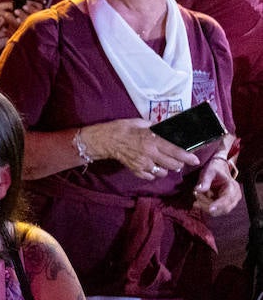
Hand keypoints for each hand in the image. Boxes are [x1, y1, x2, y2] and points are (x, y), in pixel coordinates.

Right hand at [81, 118, 199, 180]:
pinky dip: (153, 174)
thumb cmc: (122, 128)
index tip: (195, 160)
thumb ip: (154, 127)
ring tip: (163, 164)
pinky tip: (151, 167)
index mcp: (152, 141)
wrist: (105, 140)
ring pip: (162, 173)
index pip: (175, 151)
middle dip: (178, 164)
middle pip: (172, 165)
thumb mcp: (140, 123)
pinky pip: (150, 177)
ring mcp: (142, 164)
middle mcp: (150, 154)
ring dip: (165, 169)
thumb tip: (165, 128)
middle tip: (178, 160)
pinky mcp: (135, 170)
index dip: (187, 157)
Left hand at [194, 154, 241, 216]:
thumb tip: (198, 190)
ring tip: (196, 196)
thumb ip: (204, 181)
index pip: (228, 199)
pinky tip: (197, 202)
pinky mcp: (224, 204)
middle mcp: (234, 196)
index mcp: (232, 186)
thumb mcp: (209, 171)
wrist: (217, 167)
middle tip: (196, 195)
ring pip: (218, 211)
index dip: (219, 205)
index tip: (210, 209)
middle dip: (208, 205)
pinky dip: (205, 207)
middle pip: (224, 208)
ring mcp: (230, 201)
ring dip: (205, 206)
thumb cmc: (214, 168)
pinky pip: (215, 210)